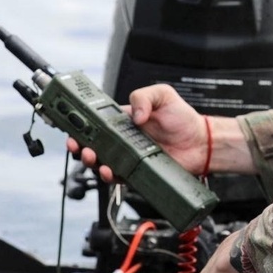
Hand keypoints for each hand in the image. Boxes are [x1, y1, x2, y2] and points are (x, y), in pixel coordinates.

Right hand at [66, 84, 207, 182]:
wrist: (200, 143)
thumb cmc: (183, 119)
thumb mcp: (163, 95)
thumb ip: (145, 96)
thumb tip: (134, 114)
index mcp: (124, 120)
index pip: (97, 123)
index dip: (81, 125)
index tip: (73, 126)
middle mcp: (124, 140)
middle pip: (94, 145)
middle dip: (80, 146)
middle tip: (80, 145)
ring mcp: (129, 157)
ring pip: (101, 162)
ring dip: (92, 162)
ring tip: (93, 158)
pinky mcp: (137, 172)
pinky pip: (118, 177)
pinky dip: (110, 176)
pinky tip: (109, 171)